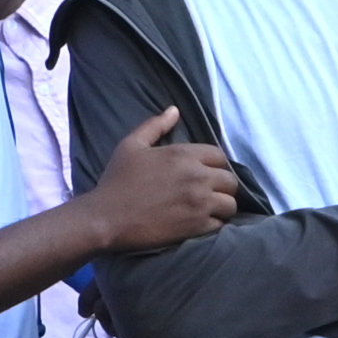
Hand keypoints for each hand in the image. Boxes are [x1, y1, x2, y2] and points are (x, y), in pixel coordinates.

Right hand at [81, 106, 245, 251]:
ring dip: (222, 206)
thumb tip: (174, 110)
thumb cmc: (116, 181)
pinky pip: (220, 224)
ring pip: (230, 204)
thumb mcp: (131, 145)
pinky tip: (202, 223)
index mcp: (183, 155)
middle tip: (210, 193)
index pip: (219, 156)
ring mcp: (199, 203)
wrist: (106, 218)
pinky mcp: (197, 226)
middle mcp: (197, 177)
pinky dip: (215, 224)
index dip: (216, 165)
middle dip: (223, 186)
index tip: (206, 173)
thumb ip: (155, 125)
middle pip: (230, 181)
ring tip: (210, 210)